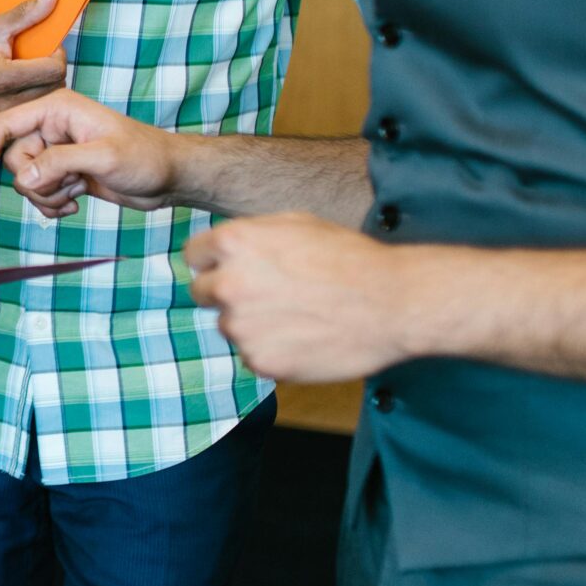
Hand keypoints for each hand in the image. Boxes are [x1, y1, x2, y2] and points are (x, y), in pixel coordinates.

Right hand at [0, 0, 64, 137]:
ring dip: (44, 91)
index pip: (55, 70)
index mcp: (3, 78)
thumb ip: (26, 13)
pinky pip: (28, 120)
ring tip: (31, 79)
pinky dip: (30, 107)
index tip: (48, 51)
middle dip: (52, 74)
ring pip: (44, 106)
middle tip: (41, 64)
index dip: (57, 56)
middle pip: (54, 90)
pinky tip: (18, 96)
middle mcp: (3, 104)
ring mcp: (0, 122)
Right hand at [0, 88, 182, 216]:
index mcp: (57, 109)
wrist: (169, 177)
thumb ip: (60, 163)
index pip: (6, 125)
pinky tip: (76, 203)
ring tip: (76, 194)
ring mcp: (57, 152)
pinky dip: (52, 204)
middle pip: (14, 159)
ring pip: (26, 180)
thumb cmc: (145, 157)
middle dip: (35, 181)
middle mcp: (52, 128)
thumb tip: (24, 177)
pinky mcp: (64, 173)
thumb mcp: (103, 157)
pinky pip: (39, 193)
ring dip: (46, 195)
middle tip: (68, 185)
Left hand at [183, 214, 415, 380]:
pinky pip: (252, 355)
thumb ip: (251, 236)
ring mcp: (242, 327)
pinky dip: (271, 351)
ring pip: (228, 327)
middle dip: (226, 293)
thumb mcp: (296, 223)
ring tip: (296, 316)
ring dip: (250, 324)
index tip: (232, 269)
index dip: (214, 262)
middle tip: (267, 295)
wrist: (391, 303)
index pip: (194, 256)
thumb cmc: (349, 258)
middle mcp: (229, 284)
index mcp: (234, 243)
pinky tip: (304, 338)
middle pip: (202, 293)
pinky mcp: (260, 361)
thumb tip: (223, 249)